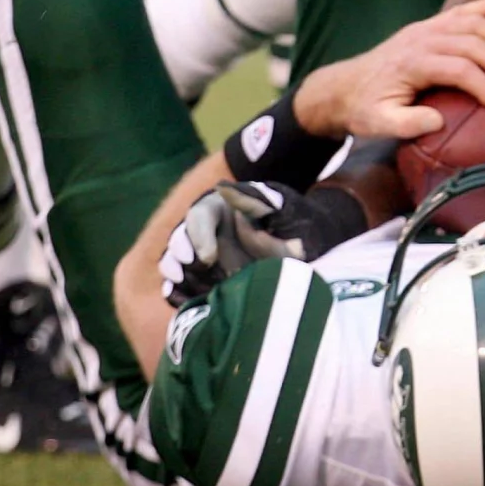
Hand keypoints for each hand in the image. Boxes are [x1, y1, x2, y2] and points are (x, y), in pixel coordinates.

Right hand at [157, 181, 363, 306]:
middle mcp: (208, 233)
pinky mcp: (208, 280)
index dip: (197, 235)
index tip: (207, 257)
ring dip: (174, 272)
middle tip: (186, 271)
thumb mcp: (281, 206)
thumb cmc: (296, 221)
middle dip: (178, 255)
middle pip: (181, 240)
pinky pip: (184, 285)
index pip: (199, 216)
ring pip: (178, 262)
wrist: (310, 247)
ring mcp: (205, 258)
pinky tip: (176, 298)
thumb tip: (222, 187)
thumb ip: (254, 199)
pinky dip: (177, 292)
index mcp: (221, 209)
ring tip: (179, 283)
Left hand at [292, 0, 484, 139]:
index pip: (459, 70)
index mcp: (412, 63)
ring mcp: (425, 28)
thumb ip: (407, 123)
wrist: (344, 87)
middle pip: (472, 44)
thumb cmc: (364, 109)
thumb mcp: (378, 124)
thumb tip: (439, 121)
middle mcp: (421, 39)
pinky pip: (461, 11)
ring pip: (471, 24)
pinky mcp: (428, 25)